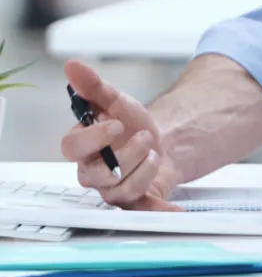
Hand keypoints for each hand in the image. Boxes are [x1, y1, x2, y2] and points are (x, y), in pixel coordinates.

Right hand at [61, 60, 179, 209]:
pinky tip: (175, 210)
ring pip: (121, 190)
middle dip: (126, 156)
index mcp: (82, 147)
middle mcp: (92, 172)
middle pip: (97, 174)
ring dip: (145, 168)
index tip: (116, 124)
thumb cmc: (128, 123)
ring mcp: (111, 189)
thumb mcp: (115, 100)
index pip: (72, 149)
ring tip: (154, 152)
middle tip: (145, 138)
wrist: (156, 140)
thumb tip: (72, 65)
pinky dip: (159, 210)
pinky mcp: (133, 201)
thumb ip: (93, 85)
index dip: (93, 138)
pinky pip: (142, 211)